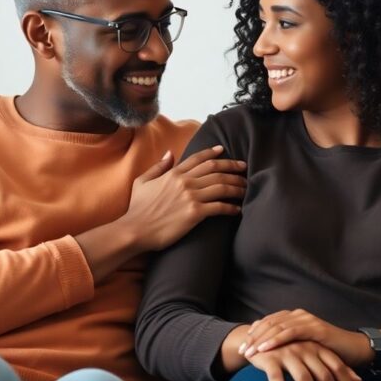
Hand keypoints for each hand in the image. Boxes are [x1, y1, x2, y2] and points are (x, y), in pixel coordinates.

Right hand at [120, 145, 245, 250]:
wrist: (135, 229)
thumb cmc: (137, 208)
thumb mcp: (142, 182)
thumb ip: (158, 167)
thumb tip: (169, 153)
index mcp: (173, 174)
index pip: (198, 159)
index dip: (213, 153)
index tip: (224, 151)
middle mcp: (184, 182)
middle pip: (215, 170)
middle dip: (233, 167)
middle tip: (244, 169)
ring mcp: (191, 197)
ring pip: (221, 186)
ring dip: (236, 187)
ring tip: (245, 189)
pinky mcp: (195, 213)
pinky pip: (219, 207)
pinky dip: (231, 207)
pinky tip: (237, 209)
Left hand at [240, 309, 371, 367]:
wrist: (354, 349)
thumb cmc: (327, 351)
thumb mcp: (304, 347)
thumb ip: (288, 344)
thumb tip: (266, 348)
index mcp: (294, 317)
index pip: (268, 322)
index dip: (253, 333)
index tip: (241, 346)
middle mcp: (299, 315)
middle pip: (269, 323)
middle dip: (253, 338)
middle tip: (241, 351)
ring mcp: (307, 320)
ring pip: (277, 327)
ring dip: (260, 340)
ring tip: (249, 352)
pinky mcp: (315, 328)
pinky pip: (291, 333)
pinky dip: (276, 340)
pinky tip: (265, 348)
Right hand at [246, 341, 360, 380]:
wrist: (259, 336)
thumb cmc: (290, 349)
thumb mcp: (315, 353)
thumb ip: (335, 365)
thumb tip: (359, 380)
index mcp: (318, 348)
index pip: (339, 369)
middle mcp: (305, 349)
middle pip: (324, 376)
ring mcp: (288, 352)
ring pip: (304, 378)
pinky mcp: (270, 358)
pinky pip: (276, 377)